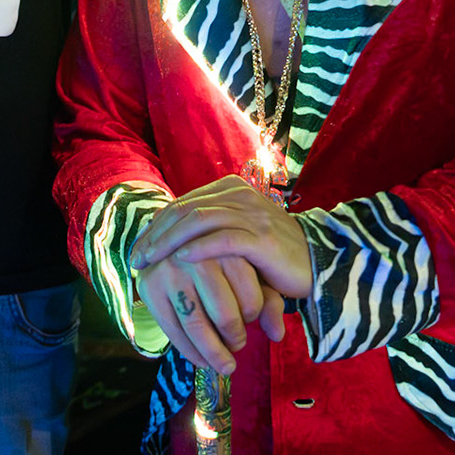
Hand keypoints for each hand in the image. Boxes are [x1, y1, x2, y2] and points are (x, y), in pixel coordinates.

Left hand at [130, 176, 313, 300]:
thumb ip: (211, 233)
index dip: (157, 224)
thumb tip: (171, 247)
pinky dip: (199, 249)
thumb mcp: (238, 238)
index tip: (138, 247)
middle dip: (156, 234)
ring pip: (199, 221)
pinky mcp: (262, 239)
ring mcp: (252, 215)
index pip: (183, 203)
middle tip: (136, 257)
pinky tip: (180, 261)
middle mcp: (240, 196)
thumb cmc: (273, 257)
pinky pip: (224, 240)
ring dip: (168, 242)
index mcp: (232, 190)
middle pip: (186, 209)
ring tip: (150, 261)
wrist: (318, 264)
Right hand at [136, 253, 285, 374]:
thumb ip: (267, 299)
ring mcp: (170, 273)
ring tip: (224, 364)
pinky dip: (190, 352)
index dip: (253, 318)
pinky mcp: (149, 288)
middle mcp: (198, 258)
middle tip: (237, 346)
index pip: (250, 300)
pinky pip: (172, 331)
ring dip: (214, 353)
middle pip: (224, 316)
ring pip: (197, 327)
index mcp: (228, 248)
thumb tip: (277, 335)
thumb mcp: (247, 269)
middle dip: (235, 340)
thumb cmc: (217, 257)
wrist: (166, 238)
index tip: (249, 322)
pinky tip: (201, 360)